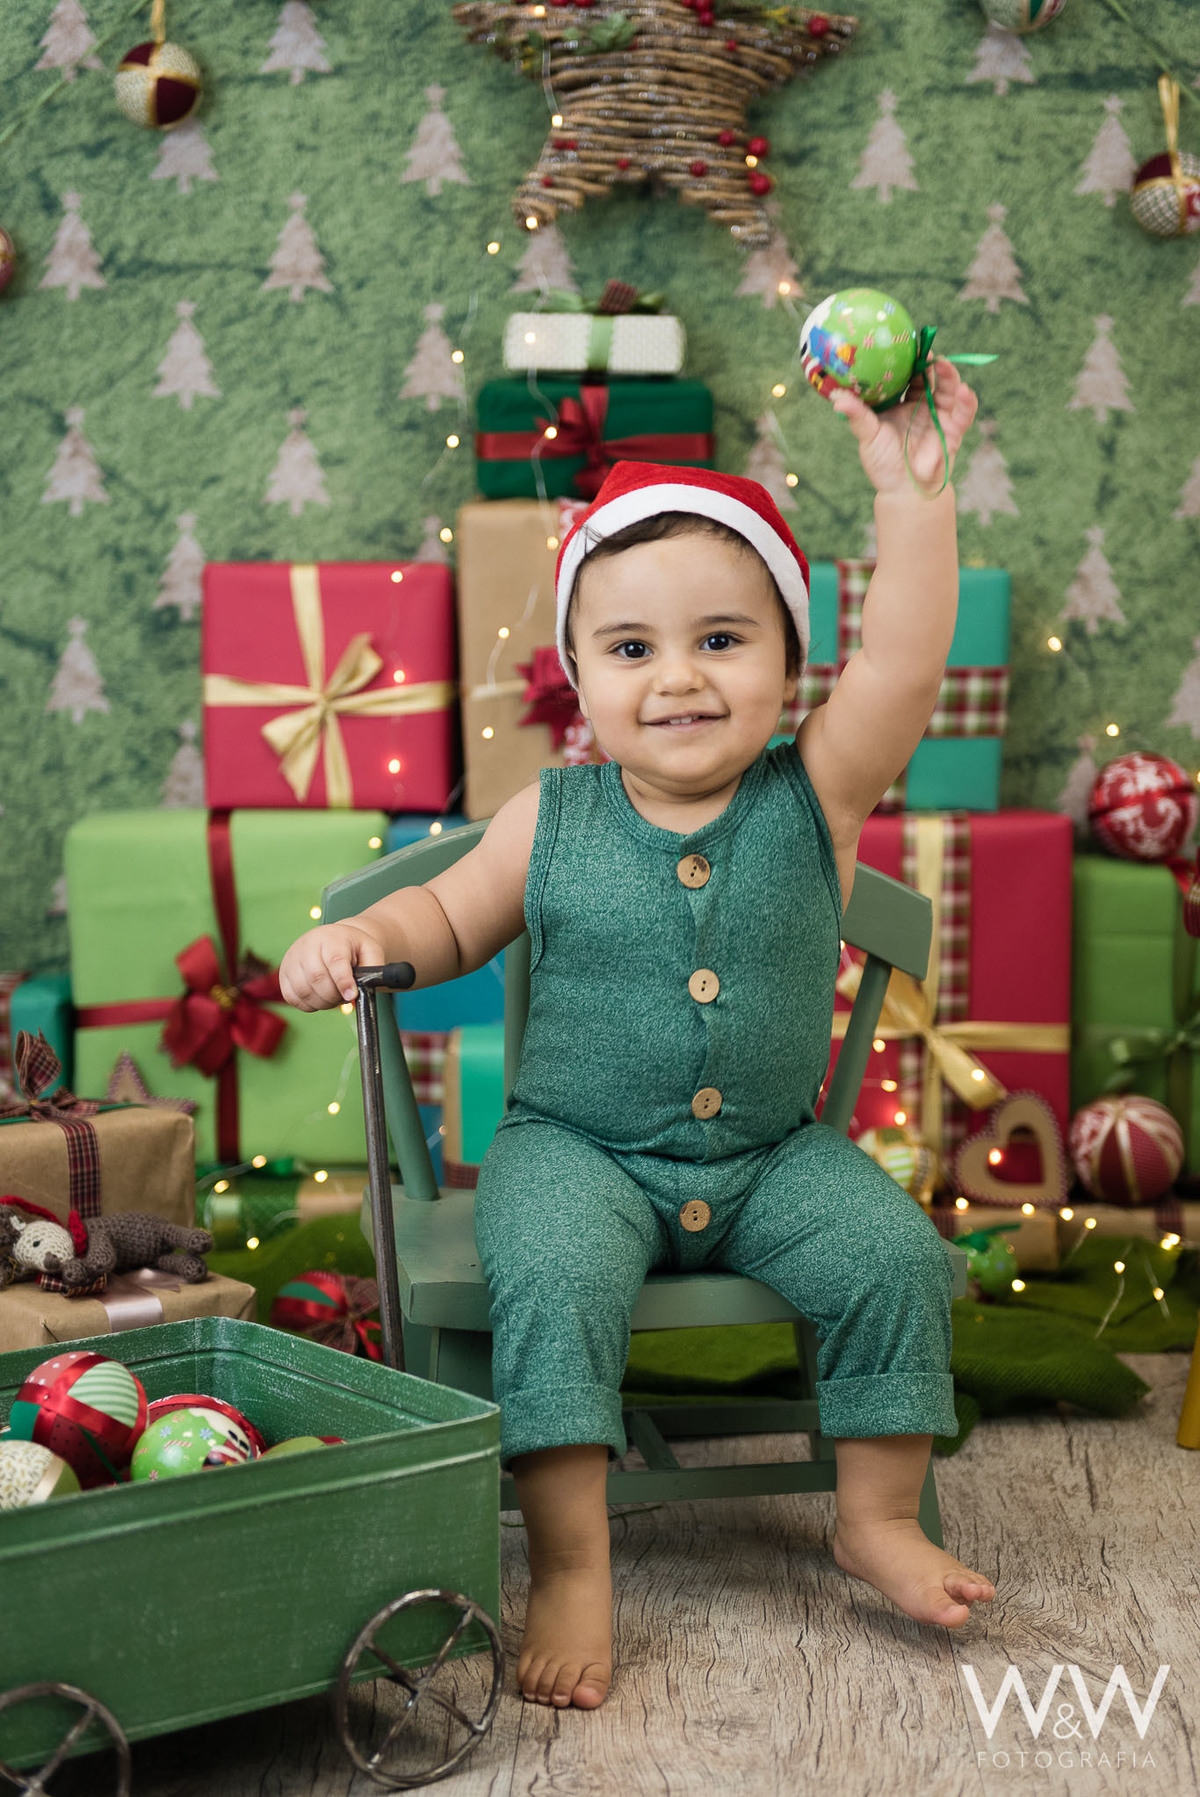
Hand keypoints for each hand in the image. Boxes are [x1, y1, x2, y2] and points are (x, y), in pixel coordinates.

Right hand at [279, 921, 388, 1010]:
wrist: (334, 939)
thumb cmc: (354, 948)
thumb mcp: (371, 951)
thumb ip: (373, 968)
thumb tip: (361, 990)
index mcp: (332, 937)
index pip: (334, 961)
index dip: (343, 981)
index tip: (352, 995)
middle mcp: (307, 945)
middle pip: (317, 979)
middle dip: (334, 996)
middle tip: (345, 997)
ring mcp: (292, 959)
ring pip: (303, 991)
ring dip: (322, 1002)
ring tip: (334, 996)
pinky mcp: (283, 974)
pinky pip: (292, 997)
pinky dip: (308, 1004)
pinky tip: (320, 997)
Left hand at [827, 358, 978, 496]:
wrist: (903, 490)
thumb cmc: (883, 462)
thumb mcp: (868, 435)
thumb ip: (857, 415)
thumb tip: (836, 398)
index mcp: (903, 401)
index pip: (908, 374)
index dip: (909, 358)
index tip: (906, 342)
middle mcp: (924, 405)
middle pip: (931, 376)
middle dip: (930, 361)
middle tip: (925, 348)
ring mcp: (941, 415)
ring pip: (949, 388)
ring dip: (948, 375)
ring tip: (942, 364)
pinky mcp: (955, 430)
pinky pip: (965, 412)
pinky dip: (967, 401)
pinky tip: (965, 391)